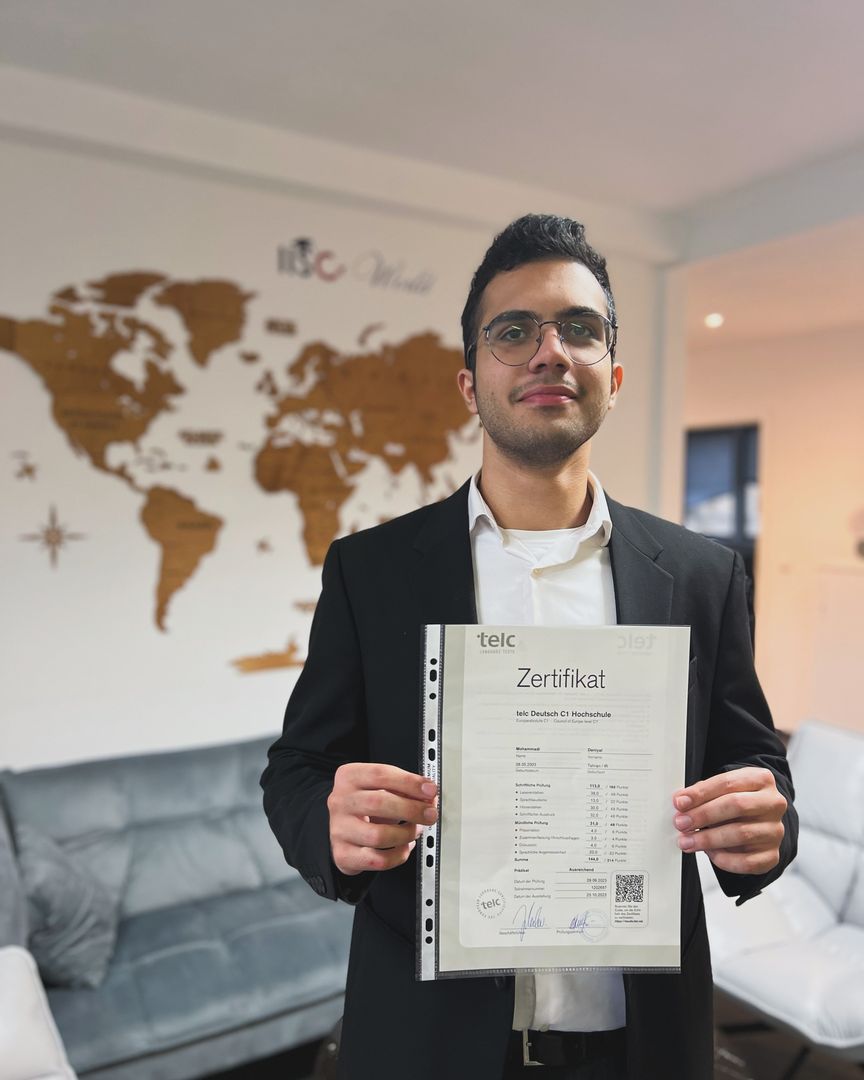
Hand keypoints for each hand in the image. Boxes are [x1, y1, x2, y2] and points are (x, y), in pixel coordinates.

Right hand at [328, 762, 437, 875]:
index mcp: (349, 777)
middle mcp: (340, 802)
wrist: (341, 828)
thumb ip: (404, 788)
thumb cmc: (365, 805)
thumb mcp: (381, 788)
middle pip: (378, 803)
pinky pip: (378, 860)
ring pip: (378, 836)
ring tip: (415, 830)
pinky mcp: (344, 855)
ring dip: (406, 834)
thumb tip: (429, 796)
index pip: (381, 775)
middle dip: (411, 809)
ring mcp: (339, 829)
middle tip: (430, 814)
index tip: (430, 790)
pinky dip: (398, 855)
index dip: (409, 782)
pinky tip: (404, 846)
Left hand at [672, 767, 786, 874]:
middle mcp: (773, 804)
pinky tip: (710, 854)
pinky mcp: (772, 855)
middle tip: (681, 823)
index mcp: (761, 779)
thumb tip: (681, 801)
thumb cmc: (736, 802)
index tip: (680, 803)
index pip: (728, 783)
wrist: (758, 822)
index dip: (701, 793)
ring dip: (708, 839)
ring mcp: (774, 830)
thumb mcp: (722, 790)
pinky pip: (747, 862)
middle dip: (704, 815)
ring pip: (741, 834)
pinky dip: (725, 859)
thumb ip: (703, 793)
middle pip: (737, 805)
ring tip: (687, 841)